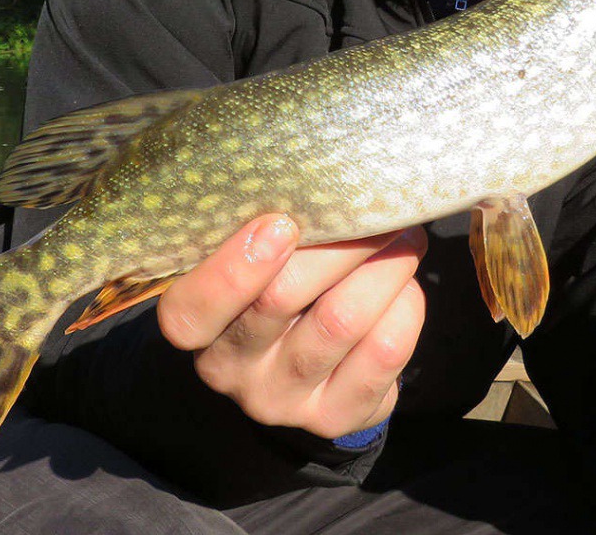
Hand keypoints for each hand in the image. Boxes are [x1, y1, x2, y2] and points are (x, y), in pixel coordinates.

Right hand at [156, 214, 426, 438]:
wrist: (303, 370)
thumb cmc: (274, 286)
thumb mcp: (253, 262)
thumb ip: (267, 230)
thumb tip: (327, 179)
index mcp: (197, 325)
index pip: (191, 312)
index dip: (234, 268)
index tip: (280, 224)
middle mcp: (231, 369)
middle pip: (282, 298)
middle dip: (338, 243)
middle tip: (372, 207)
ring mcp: (283, 399)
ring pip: (342, 319)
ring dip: (383, 266)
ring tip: (403, 235)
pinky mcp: (336, 415)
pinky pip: (383, 349)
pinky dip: (404, 304)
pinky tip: (404, 284)